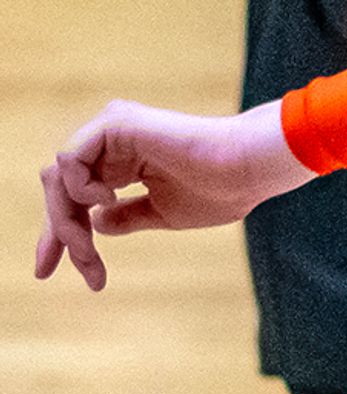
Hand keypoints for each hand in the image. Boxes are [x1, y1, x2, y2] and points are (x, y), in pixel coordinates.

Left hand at [34, 100, 311, 287]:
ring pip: (60, 178)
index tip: (48, 271)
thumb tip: (94, 222)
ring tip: (88, 250)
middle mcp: (115, 141)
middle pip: (60, 188)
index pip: (75, 195)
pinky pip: (70, 159)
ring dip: (65, 220)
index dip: (61, 232)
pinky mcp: (119, 123)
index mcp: (127, 158)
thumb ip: (125, 216)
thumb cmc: (221, 189)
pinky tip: (105, 199)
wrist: (250, 168)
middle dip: (55, 230)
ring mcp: (115, 129)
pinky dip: (76, 187)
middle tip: (51, 269)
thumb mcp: (160, 213)